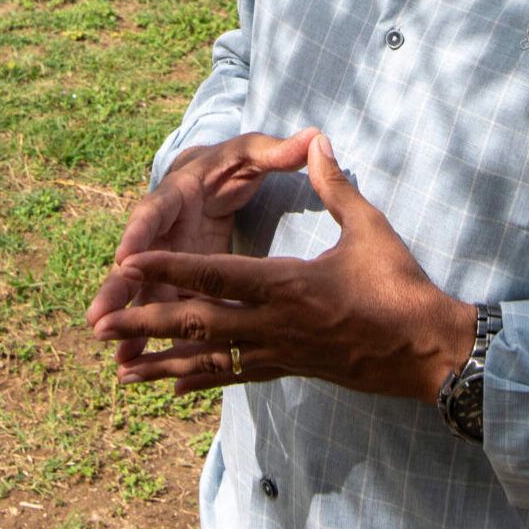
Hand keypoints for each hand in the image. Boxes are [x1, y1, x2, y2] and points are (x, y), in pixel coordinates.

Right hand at [85, 129, 317, 368]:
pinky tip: (140, 363)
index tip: (123, 257)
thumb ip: (276, 151)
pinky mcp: (176, 278)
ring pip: (144, 293)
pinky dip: (151, 334)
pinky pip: (162, 307)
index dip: (138, 234)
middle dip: (118, 290)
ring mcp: (166, 257)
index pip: (154, 212)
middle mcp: (163, 229)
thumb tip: (314, 137)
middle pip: (137, 261)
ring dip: (131, 324)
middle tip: (98, 319)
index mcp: (177, 193)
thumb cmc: (230, 163)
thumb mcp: (250, 152)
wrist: (210, 177)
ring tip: (120, 358)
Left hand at [94, 133, 474, 402]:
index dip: (170, 267)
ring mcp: (281, 352)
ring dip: (163, 364)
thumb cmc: (400, 286)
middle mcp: (276, 324)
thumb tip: (317, 140)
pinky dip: (201, 380)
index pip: (217, 276)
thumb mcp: (371, 228)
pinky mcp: (291, 368)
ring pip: (210, 361)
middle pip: (199, 324)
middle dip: (147, 323)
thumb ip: (336, 185)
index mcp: (289, 285)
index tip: (129, 265)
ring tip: (122, 374)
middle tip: (101, 328)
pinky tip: (174, 388)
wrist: (427, 349)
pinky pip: (237, 376)